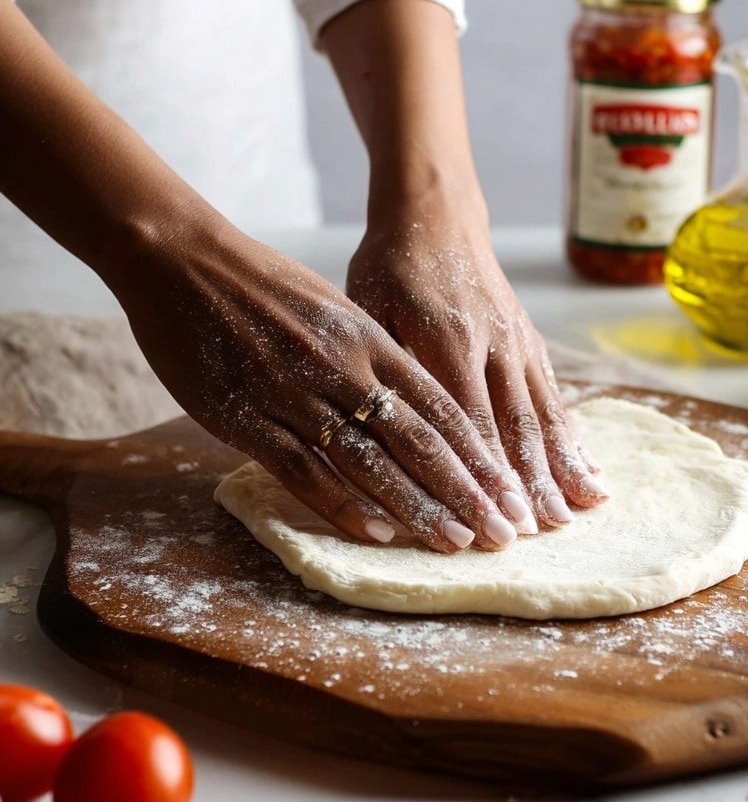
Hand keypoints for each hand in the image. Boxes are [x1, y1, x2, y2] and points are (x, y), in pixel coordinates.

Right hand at [109, 216, 529, 553]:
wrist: (183, 259)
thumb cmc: (262, 284)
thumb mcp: (335, 308)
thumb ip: (373, 354)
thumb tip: (409, 400)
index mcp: (371, 340)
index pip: (442, 408)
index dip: (479, 455)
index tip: (510, 491)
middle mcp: (345, 367)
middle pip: (419, 440)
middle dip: (466, 491)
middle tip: (501, 532)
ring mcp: (296, 393)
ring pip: (371, 461)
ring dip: (416, 506)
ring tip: (455, 542)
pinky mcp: (248, 416)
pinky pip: (304, 468)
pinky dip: (342, 504)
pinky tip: (376, 532)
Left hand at [346, 215, 607, 529]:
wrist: (436, 213)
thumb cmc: (391, 265)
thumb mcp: (369, 307)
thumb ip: (386, 367)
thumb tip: (390, 433)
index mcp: (444, 340)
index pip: (467, 421)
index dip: (482, 474)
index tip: (492, 518)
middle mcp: (490, 344)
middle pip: (513, 424)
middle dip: (528, 482)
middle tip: (538, 532)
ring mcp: (516, 342)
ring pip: (542, 413)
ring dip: (559, 466)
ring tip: (575, 512)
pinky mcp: (530, 341)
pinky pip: (554, 395)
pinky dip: (572, 436)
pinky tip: (588, 471)